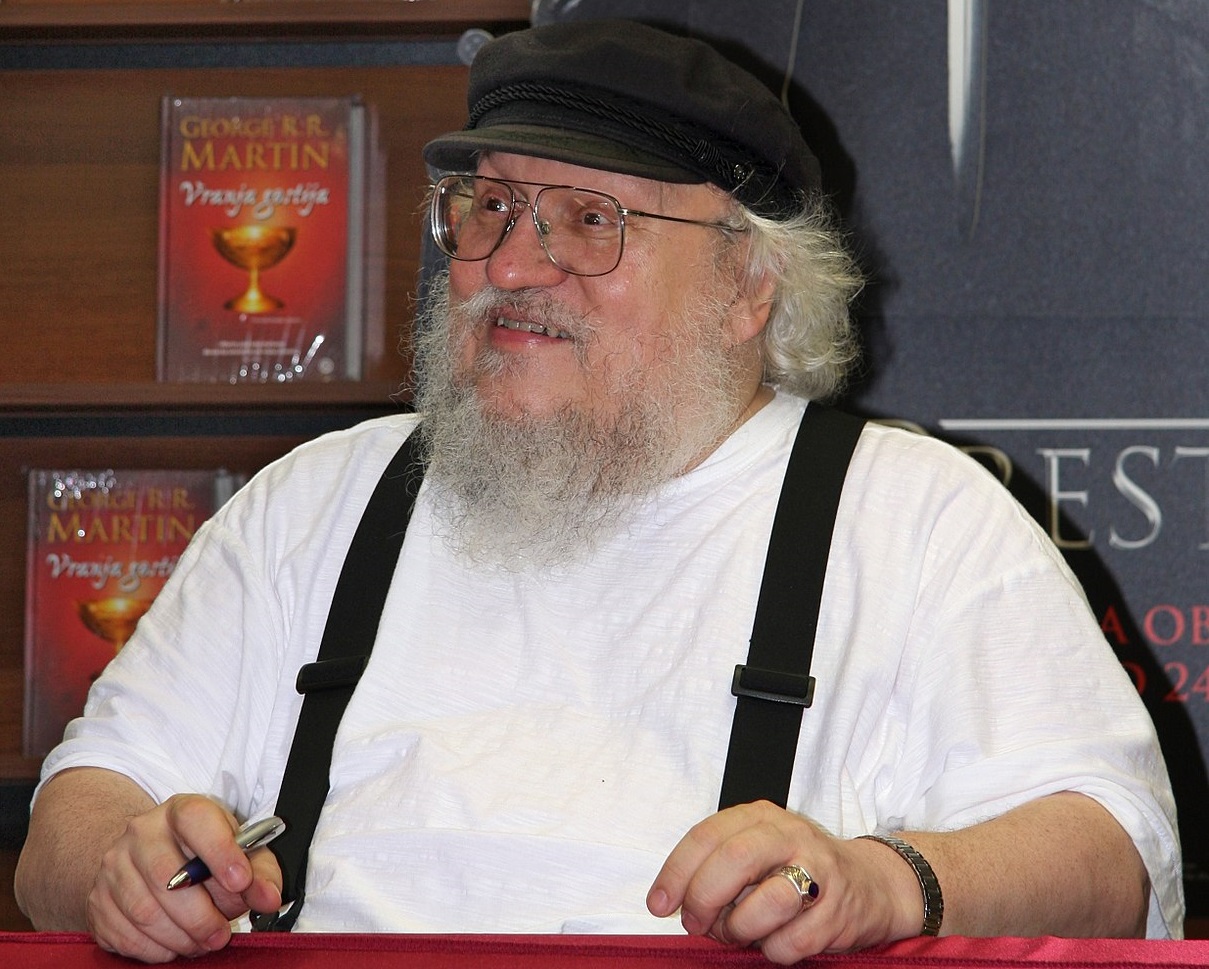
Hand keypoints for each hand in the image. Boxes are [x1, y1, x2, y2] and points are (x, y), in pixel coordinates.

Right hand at [85, 794, 282, 962]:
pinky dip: (156, 949)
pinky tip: (175, 945)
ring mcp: (114, 866)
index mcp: (181, 811)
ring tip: (203, 942)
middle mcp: (141, 833)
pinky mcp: (97, 901)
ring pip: (145, 911)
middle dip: (201, 915)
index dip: (220, 851)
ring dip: (181, 937)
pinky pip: (125, 934)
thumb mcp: (236, 849)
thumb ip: (260, 871)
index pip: (196, 819)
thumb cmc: (201, 853)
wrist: (146, 856)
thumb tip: (269, 898)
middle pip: (167, 876)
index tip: (241, 881)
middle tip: (222, 934)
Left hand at [647, 801, 919, 962]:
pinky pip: (790, 943)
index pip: (706, 835)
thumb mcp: (755, 850)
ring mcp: (818, 870)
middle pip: (734, 860)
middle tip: (696, 923)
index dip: (676, 872)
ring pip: (765, 903)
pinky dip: (773, 950)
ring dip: (740, 929)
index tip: (659, 904)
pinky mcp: (838, 911)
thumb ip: (716, 866)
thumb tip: (673, 902)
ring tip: (742, 932)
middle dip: (704, 899)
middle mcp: (789, 834)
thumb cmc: (796, 869)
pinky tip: (778, 939)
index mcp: (760, 816)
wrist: (870, 884)